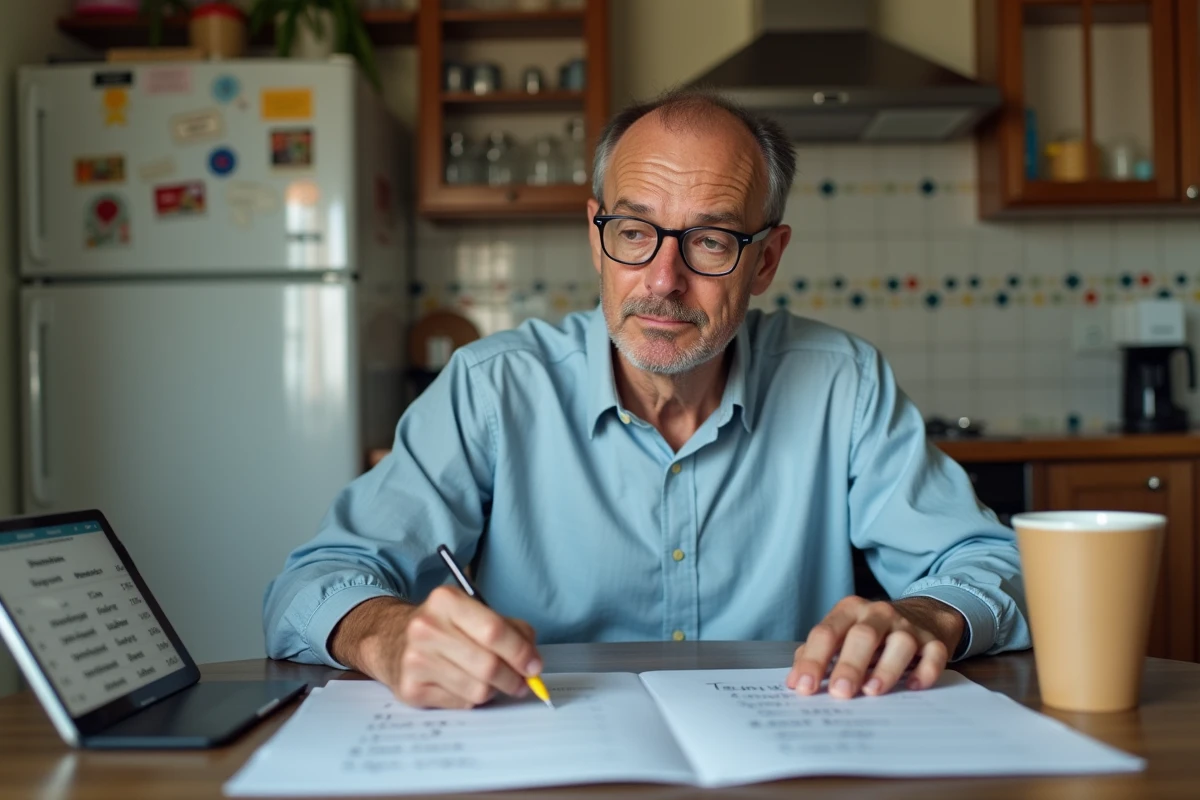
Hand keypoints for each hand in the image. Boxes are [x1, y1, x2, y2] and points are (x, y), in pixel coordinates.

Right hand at [328, 588, 541, 708]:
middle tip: (523, 683)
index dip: (521, 652)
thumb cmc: (442, 626)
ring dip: (493, 690)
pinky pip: (461, 703)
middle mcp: (426, 628)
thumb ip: (509, 628)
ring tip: (490, 682)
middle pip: (488, 665)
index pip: (494, 630)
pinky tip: (463, 684)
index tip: (535, 666)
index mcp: (446, 601)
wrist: (389, 639)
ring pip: (478, 689)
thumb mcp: (472, 612)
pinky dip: (471, 698)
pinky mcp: (411, 689)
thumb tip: (532, 660)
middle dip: (514, 679)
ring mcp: (416, 660)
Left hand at [786, 596, 964, 699]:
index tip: (804, 687)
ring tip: (872, 692)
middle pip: (862, 636)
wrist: (922, 614)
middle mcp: (878, 614)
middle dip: (849, 665)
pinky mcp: (934, 641)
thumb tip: (796, 682)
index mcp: (849, 611)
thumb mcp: (842, 633)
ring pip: (900, 643)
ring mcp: (908, 626)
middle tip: (839, 692)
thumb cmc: (872, 632)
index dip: (813, 661)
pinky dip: (925, 671)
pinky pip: (934, 655)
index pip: (826, 633)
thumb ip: (818, 653)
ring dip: (886, 669)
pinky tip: (913, 687)